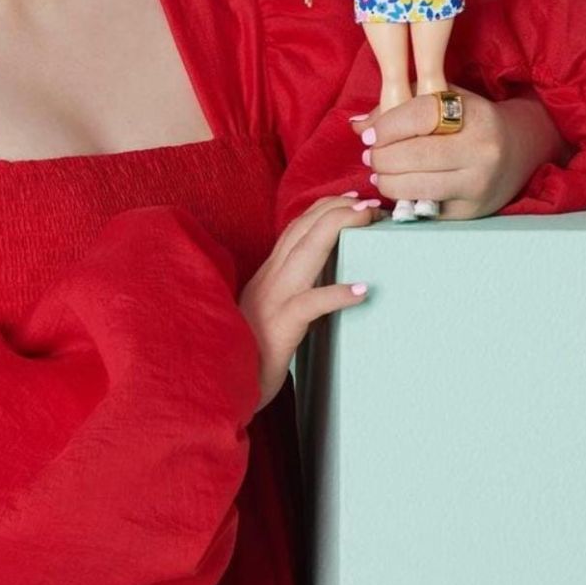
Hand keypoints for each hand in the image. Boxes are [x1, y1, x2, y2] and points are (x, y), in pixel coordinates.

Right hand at [237, 194, 380, 410]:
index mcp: (267, 277)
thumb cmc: (250, 358)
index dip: (322, 209)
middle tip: (369, 200)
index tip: (351, 198)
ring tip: (366, 218)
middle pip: (302, 230)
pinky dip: (335, 294)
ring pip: (305, 253)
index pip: (294, 230)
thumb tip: (327, 290)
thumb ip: (291, 298)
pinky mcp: (279, 329)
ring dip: (337, 229)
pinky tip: (360, 291)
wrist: (216, 385)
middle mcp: (268, 281)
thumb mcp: (271, 317)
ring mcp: (272, 301)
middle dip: (335, 208)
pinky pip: (309, 305)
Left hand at [350, 85, 561, 218]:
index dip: (386, 127)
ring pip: (415, 186)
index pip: (418, 116)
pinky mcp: (471, 211)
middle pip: (412, 155)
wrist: (518, 150)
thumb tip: (358, 126)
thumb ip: (398, 106)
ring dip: (386, 181)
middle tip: (371, 157)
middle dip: (380, 158)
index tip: (370, 136)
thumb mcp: (440, 99)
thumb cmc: (468, 120)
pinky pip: (424, 208)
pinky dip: (403, 200)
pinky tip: (399, 188)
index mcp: (474, 114)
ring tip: (380, 174)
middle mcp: (481, 150)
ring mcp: (478, 183)